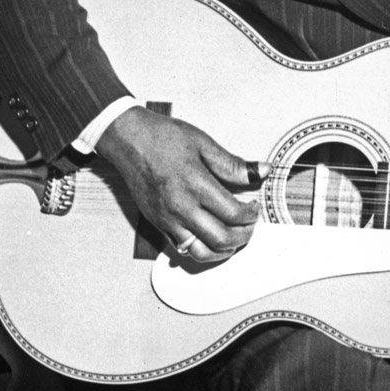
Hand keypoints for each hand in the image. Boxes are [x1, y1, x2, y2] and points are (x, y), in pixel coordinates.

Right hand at [96, 105, 258, 264]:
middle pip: (222, 238)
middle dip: (244, 235)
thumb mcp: (203, 144)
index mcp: (196, 185)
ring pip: (202, 252)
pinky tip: (211, 237)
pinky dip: (202, 250)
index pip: (234, 214)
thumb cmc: (162, 138)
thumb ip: (234, 165)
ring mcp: (167, 219)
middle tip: (249, 224)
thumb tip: (261, 172)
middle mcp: (181, 207)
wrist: (127, 139)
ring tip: (233, 236)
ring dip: (224, 250)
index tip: (254, 208)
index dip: (251, 215)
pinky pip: (183, 249)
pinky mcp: (158, 224)